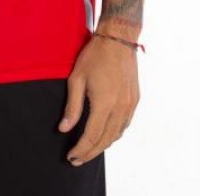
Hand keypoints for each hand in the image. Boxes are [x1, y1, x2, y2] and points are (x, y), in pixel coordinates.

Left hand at [59, 34, 139, 165]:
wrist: (119, 39)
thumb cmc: (95, 55)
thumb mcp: (77, 78)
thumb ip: (72, 106)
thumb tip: (64, 129)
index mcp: (104, 104)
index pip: (91, 137)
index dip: (80, 150)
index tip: (71, 157)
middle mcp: (120, 108)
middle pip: (105, 140)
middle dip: (90, 153)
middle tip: (77, 159)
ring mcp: (130, 105)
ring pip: (117, 135)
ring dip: (103, 145)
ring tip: (89, 149)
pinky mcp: (135, 100)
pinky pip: (125, 125)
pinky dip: (114, 134)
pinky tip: (105, 134)